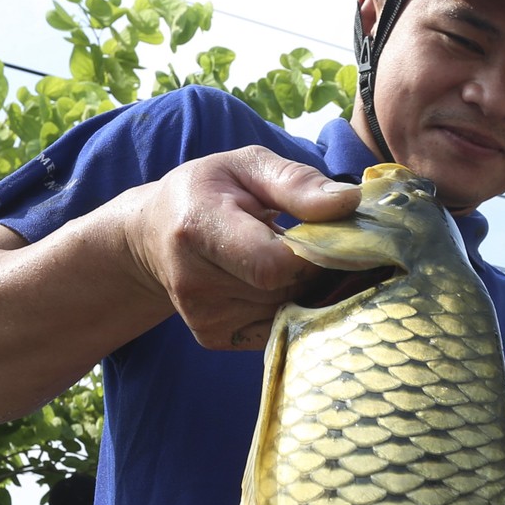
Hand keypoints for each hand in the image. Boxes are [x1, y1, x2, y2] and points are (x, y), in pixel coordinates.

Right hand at [116, 147, 358, 350]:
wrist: (154, 235)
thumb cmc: (209, 192)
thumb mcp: (246, 166)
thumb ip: (296, 183)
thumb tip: (349, 202)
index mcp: (198, 228)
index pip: (273, 263)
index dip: (312, 253)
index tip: (325, 233)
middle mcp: (194, 282)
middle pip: (285, 289)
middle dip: (310, 268)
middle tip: (307, 241)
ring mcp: (204, 317)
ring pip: (286, 311)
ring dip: (301, 288)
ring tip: (283, 258)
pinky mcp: (213, 338)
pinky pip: (277, 329)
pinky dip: (288, 306)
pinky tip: (273, 283)